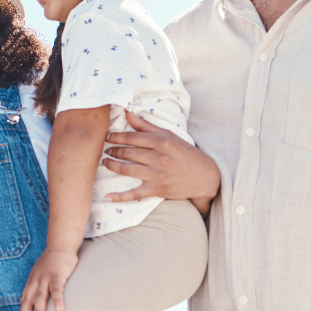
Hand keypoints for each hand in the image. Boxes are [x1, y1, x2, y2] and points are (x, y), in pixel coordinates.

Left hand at [19, 247, 79, 310]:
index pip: (24, 299)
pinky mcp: (57, 275)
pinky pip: (57, 289)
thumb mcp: (41, 274)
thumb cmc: (52, 263)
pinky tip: (60, 309)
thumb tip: (39, 303)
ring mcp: (45, 277)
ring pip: (40, 295)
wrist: (60, 246)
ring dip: (39, 309)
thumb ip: (40, 287)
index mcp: (32, 281)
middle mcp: (36, 280)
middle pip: (29, 299)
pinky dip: (58, 299)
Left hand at [103, 112, 219, 211]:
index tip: (107, 136)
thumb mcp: (169, 136)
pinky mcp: (157, 190)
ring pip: (126, 170)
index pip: (132, 137)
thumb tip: (126, 113)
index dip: (116, 136)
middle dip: (112, 150)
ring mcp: (156, 175)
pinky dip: (120, 196)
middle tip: (105, 149)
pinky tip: (106, 197)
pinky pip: (134, 194)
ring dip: (112, 166)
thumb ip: (146, 126)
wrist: (205, 176)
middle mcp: (158, 158)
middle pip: (127, 153)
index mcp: (161, 142)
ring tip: (105, 162)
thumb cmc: (185, 154)